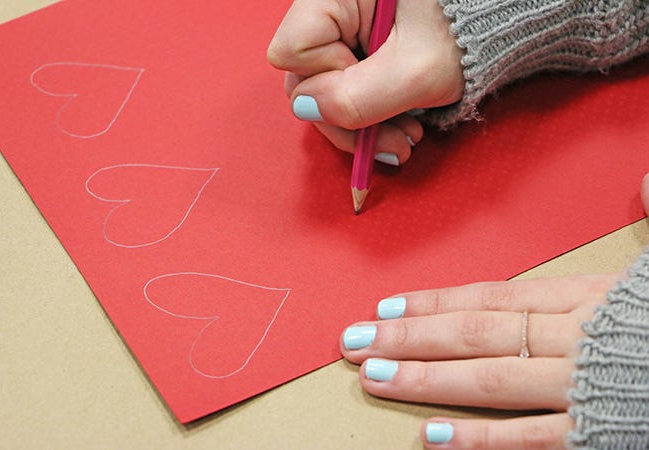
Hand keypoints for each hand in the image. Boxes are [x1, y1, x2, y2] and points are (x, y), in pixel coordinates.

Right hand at [267, 0, 464, 164]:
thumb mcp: (416, 71)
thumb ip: (357, 97)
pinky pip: (344, 91)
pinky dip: (371, 115)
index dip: (329, 78)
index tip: (378, 83)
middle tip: (395, 143)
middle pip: (306, 78)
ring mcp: (342, 33)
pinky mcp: (355, 51)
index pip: (293, 50)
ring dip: (363, 127)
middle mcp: (330, 10)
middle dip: (349, 120)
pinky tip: (400, 126)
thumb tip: (304, 109)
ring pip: (325, 92)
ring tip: (406, 139)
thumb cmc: (466, 35)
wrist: (497, 26)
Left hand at [339, 173, 648, 448]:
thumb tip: (648, 179)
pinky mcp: (601, 433)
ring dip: (425, 379)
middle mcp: (574, 338)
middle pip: (475, 335)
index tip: (386, 306)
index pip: (492, 296)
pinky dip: (481, 441)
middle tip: (351, 340)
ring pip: (490, 380)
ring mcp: (583, 388)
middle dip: (408, 338)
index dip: (434, 302)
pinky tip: (432, 436)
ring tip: (372, 376)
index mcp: (588, 297)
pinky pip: (533, 439)